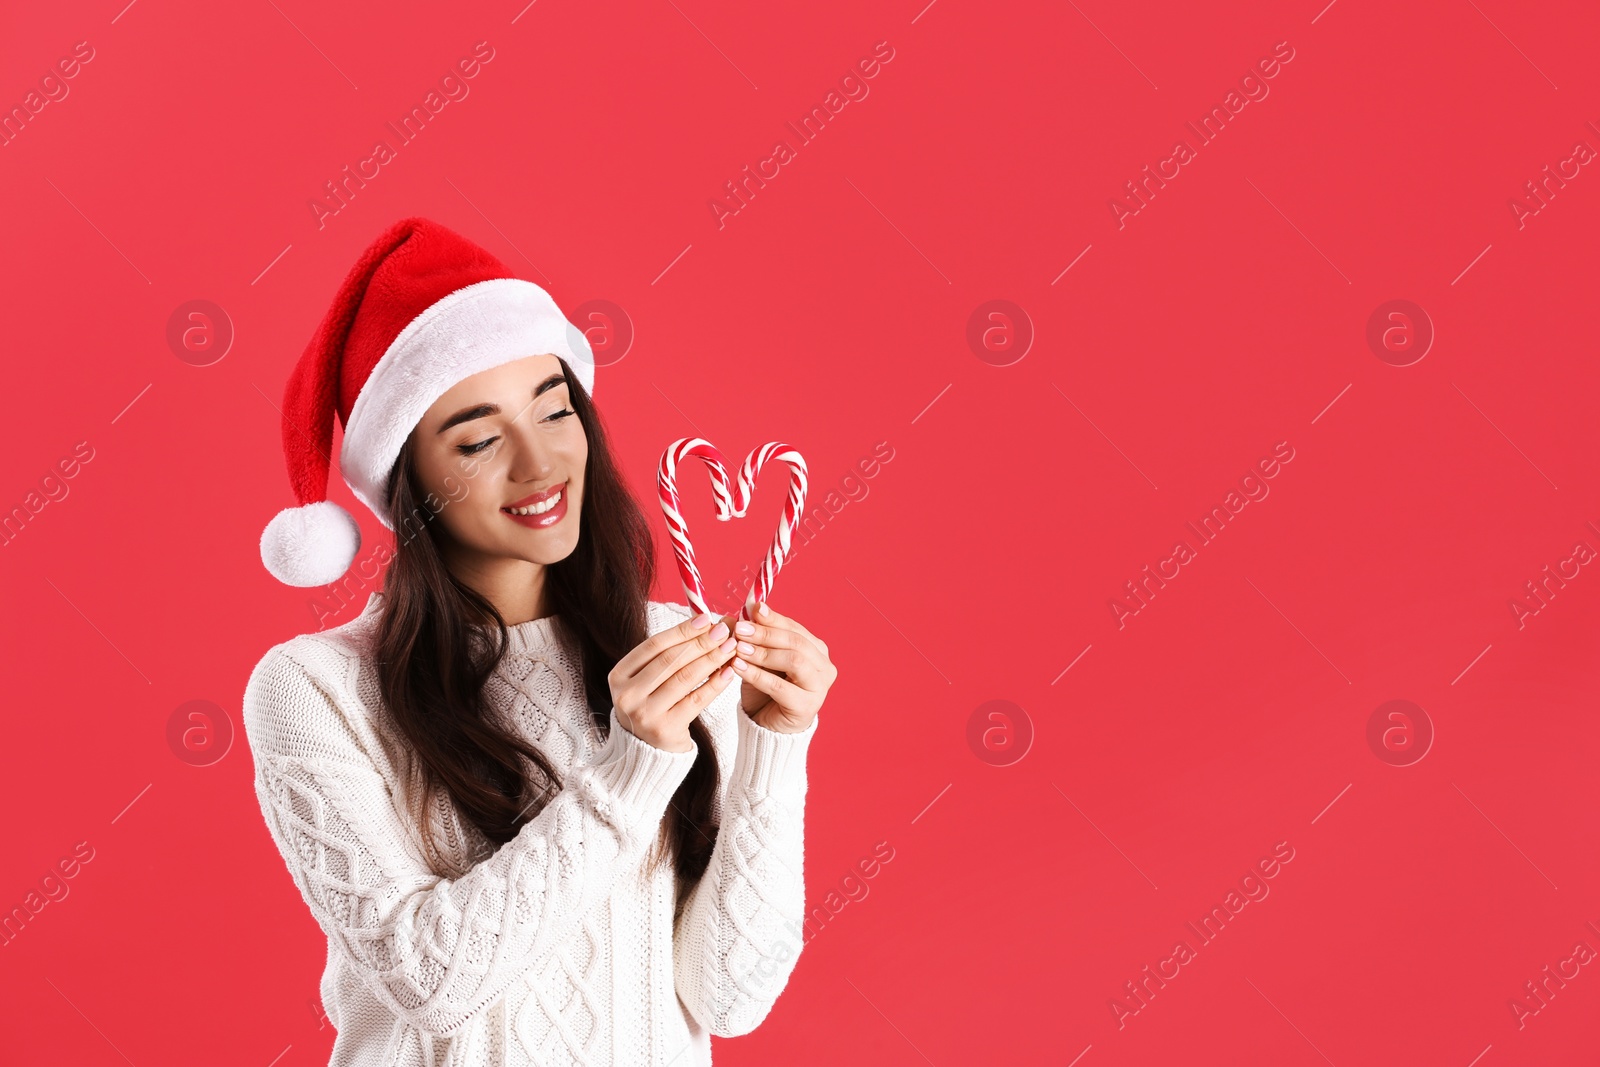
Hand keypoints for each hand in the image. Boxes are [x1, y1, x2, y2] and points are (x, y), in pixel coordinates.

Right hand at [607, 612, 738, 751]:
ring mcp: (645, 714)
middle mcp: (627, 695)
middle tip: (723, 631)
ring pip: (684, 678)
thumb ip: (668, 653)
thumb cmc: (651, 703)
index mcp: (619, 675)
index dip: (682, 630)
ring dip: (711, 659)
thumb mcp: (646, 678)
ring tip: (730, 647)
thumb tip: (704, 622)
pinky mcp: (666, 729)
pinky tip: (729, 672)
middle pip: (670, 660)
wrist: (646, 748)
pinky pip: (696, 700)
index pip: (654, 645)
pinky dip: (715, 684)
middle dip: (700, 642)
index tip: (706, 619)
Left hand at [729, 601, 835, 733]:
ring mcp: (819, 688)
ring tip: (738, 648)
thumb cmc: (765, 690)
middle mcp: (824, 667)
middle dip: (766, 634)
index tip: (750, 610)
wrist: (766, 727)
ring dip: (763, 653)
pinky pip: (780, 686)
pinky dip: (756, 674)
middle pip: (796, 643)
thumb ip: (761, 635)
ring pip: (793, 661)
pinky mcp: (807, 707)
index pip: (795, 628)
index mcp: (817, 650)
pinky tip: (737, 667)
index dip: (772, 619)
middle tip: (740, 630)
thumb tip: (752, 606)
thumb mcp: (762, 658)